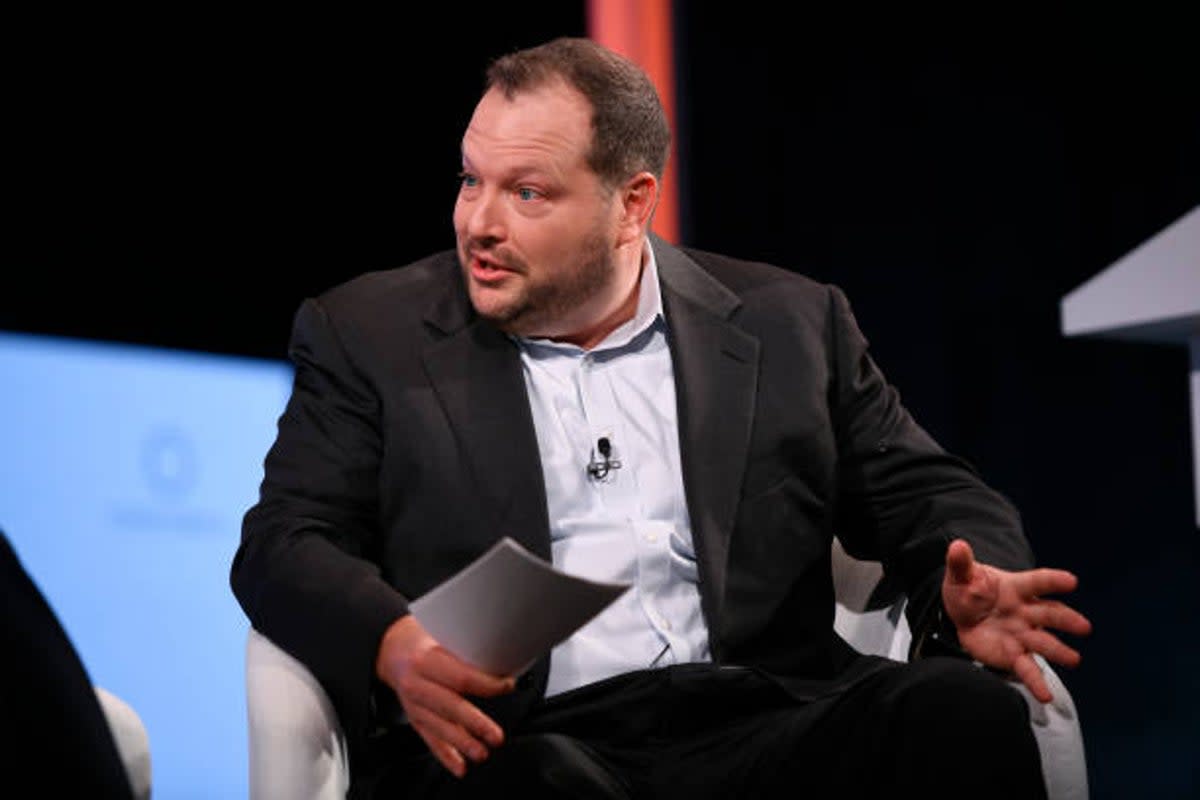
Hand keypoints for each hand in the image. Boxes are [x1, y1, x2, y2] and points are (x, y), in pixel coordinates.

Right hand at [375, 615, 515, 776]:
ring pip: (440, 728)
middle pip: (450, 706)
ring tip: (482, 753)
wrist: (391, 649)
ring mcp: (413, 704)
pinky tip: (460, 766)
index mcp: (426, 659)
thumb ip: (466, 650)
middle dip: (475, 723)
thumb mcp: (442, 634)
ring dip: (463, 744)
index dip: (487, 684)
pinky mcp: (414, 719)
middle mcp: (417, 684)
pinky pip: (430, 740)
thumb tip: (503, 660)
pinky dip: (446, 756)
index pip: (460, 676)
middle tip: (496, 735)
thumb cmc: (422, 640)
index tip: (508, 686)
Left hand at [941, 539, 1091, 702]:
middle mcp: (1026, 611)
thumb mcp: (961, 576)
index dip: (1054, 581)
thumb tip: (956, 545)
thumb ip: (960, 563)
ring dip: (1059, 651)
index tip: (1071, 581)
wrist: (962, 614)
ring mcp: (1023, 634)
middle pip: (1050, 613)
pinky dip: (1036, 682)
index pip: (1038, 582)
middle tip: (1083, 626)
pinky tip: (1045, 696)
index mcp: (1016, 587)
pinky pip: (1028, 669)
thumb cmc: (969, 590)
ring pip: (1045, 643)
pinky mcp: (1015, 655)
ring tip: (1074, 659)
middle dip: (1066, 619)